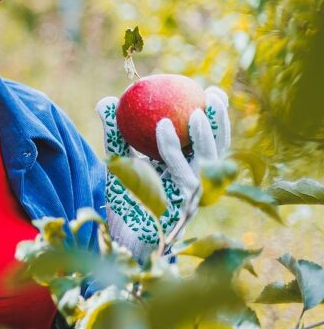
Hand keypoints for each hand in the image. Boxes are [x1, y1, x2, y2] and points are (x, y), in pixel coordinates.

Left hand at [95, 86, 230, 260]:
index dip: (216, 118)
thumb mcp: (119, 160)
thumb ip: (116, 132)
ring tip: (194, 110)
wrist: (118, 236)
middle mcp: (197, 183)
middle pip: (218, 149)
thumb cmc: (123, 199)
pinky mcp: (183, 206)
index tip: (210, 91)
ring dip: (203, 133)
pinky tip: (163, 126)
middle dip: (221, 121)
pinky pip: (180, 171)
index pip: (209, 141)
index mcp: (190, 170)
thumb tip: (107, 101)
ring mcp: (193, 196)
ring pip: (206, 160)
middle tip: (212, 95)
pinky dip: (171, 147)